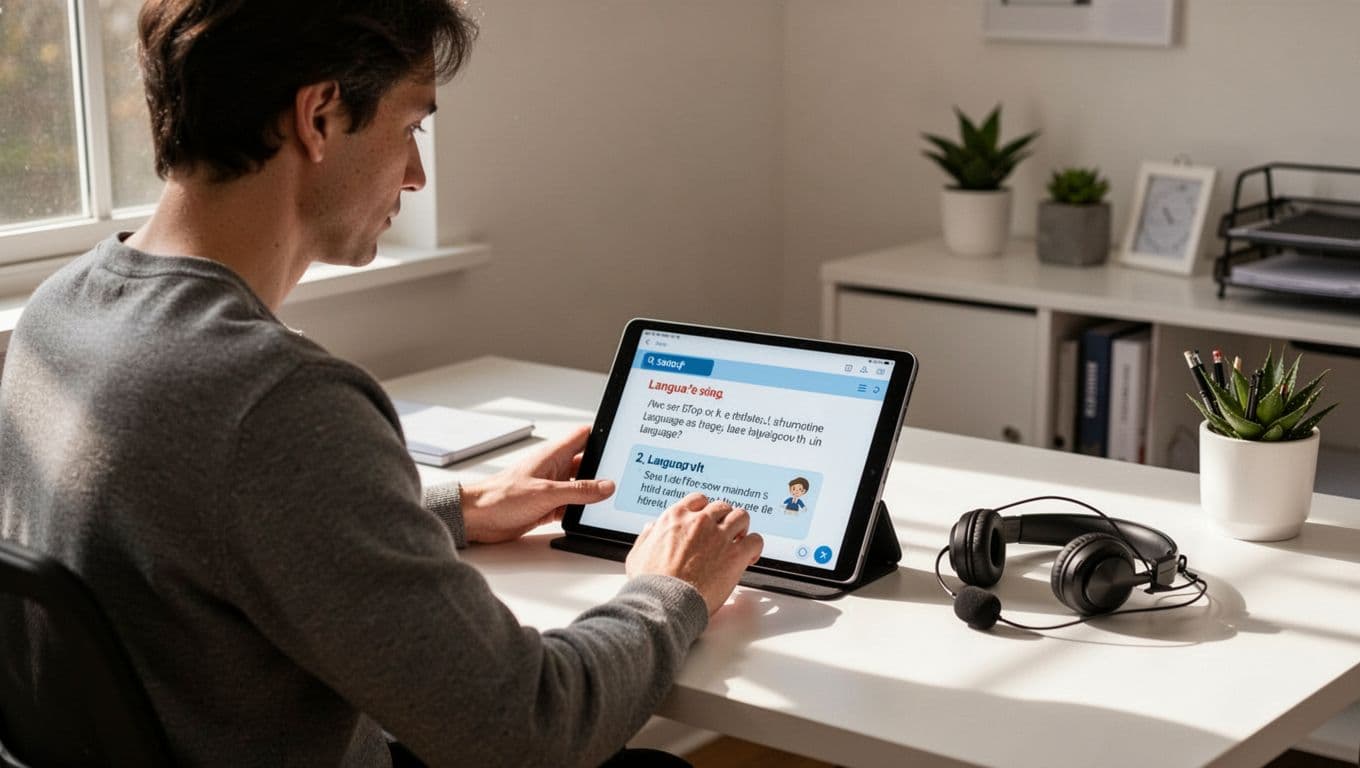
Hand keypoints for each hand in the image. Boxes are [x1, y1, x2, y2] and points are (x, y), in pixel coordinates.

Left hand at [459, 426, 615, 543]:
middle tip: (624, 476)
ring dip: (593, 494)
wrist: (478, 518)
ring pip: (582, 486)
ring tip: (612, 498)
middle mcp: (554, 469)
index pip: (584, 436)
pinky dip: (582, 510)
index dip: (603, 435)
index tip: (622, 439)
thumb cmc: (500, 497)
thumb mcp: (547, 493)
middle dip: (604, 470)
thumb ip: (579, 490)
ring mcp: (552, 487)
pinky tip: (591, 514)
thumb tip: (606, 486)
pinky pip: (572, 505)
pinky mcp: (548, 505)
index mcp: (553, 455)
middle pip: (588, 463)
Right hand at [625, 493, 763, 614]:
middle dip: (724, 519)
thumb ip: (646, 537)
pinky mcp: (735, 554)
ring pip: (741, 517)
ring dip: (742, 527)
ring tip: (740, 540)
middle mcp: (700, 521)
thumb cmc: (650, 583)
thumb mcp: (638, 554)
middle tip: (724, 533)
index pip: (698, 500)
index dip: (705, 510)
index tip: (707, 521)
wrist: (664, 602)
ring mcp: (719, 536)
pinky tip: (750, 556)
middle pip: (722, 507)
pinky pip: (755, 540)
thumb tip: (651, 527)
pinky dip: (755, 546)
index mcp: (676, 517)